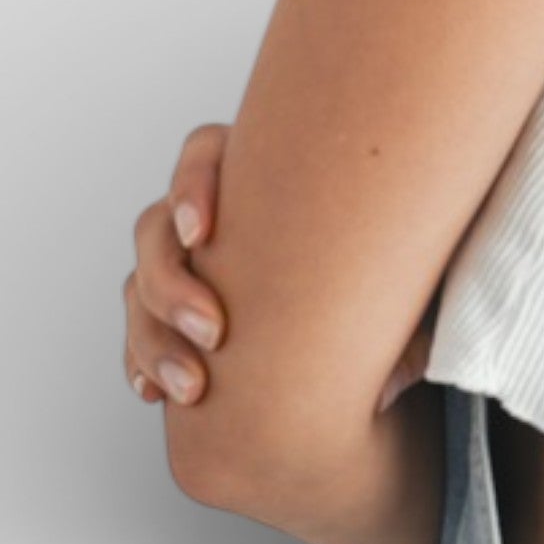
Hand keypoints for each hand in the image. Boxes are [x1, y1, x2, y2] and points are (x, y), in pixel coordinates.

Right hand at [122, 122, 438, 413]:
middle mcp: (213, 214)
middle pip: (156, 229)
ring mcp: (186, 264)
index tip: (204, 233)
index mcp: (264, 170)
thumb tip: (403, 372)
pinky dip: (141, 360)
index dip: (191, 185)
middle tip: (215, 332)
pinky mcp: (173, 317)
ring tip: (193, 388)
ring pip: (139, 286)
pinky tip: (155, 391)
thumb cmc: (389, 274)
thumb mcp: (404, 278)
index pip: (203, 152)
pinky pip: (138, 333)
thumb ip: (402, 303)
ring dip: (155, 336)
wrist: (369, 320)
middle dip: (173, 281)